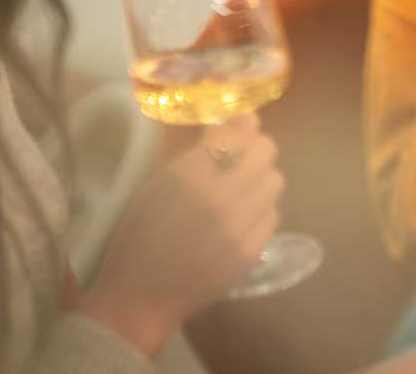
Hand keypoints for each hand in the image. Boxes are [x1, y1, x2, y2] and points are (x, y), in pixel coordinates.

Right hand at [81, 113, 283, 354]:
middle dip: (254, 148)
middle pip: (265, 150)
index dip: (239, 125)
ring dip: (260, 178)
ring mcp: (240, 226)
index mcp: (189, 177)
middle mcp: (220, 197)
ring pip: (274, 180)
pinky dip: (260, 211)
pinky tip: (240, 218)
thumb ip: (199, 151)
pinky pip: (272, 214)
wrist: (142, 296)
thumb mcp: (158, 185)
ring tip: (240, 189)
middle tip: (240, 157)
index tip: (236, 125)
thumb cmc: (141, 234)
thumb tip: (238, 119)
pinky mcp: (252, 251)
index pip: (234, 133)